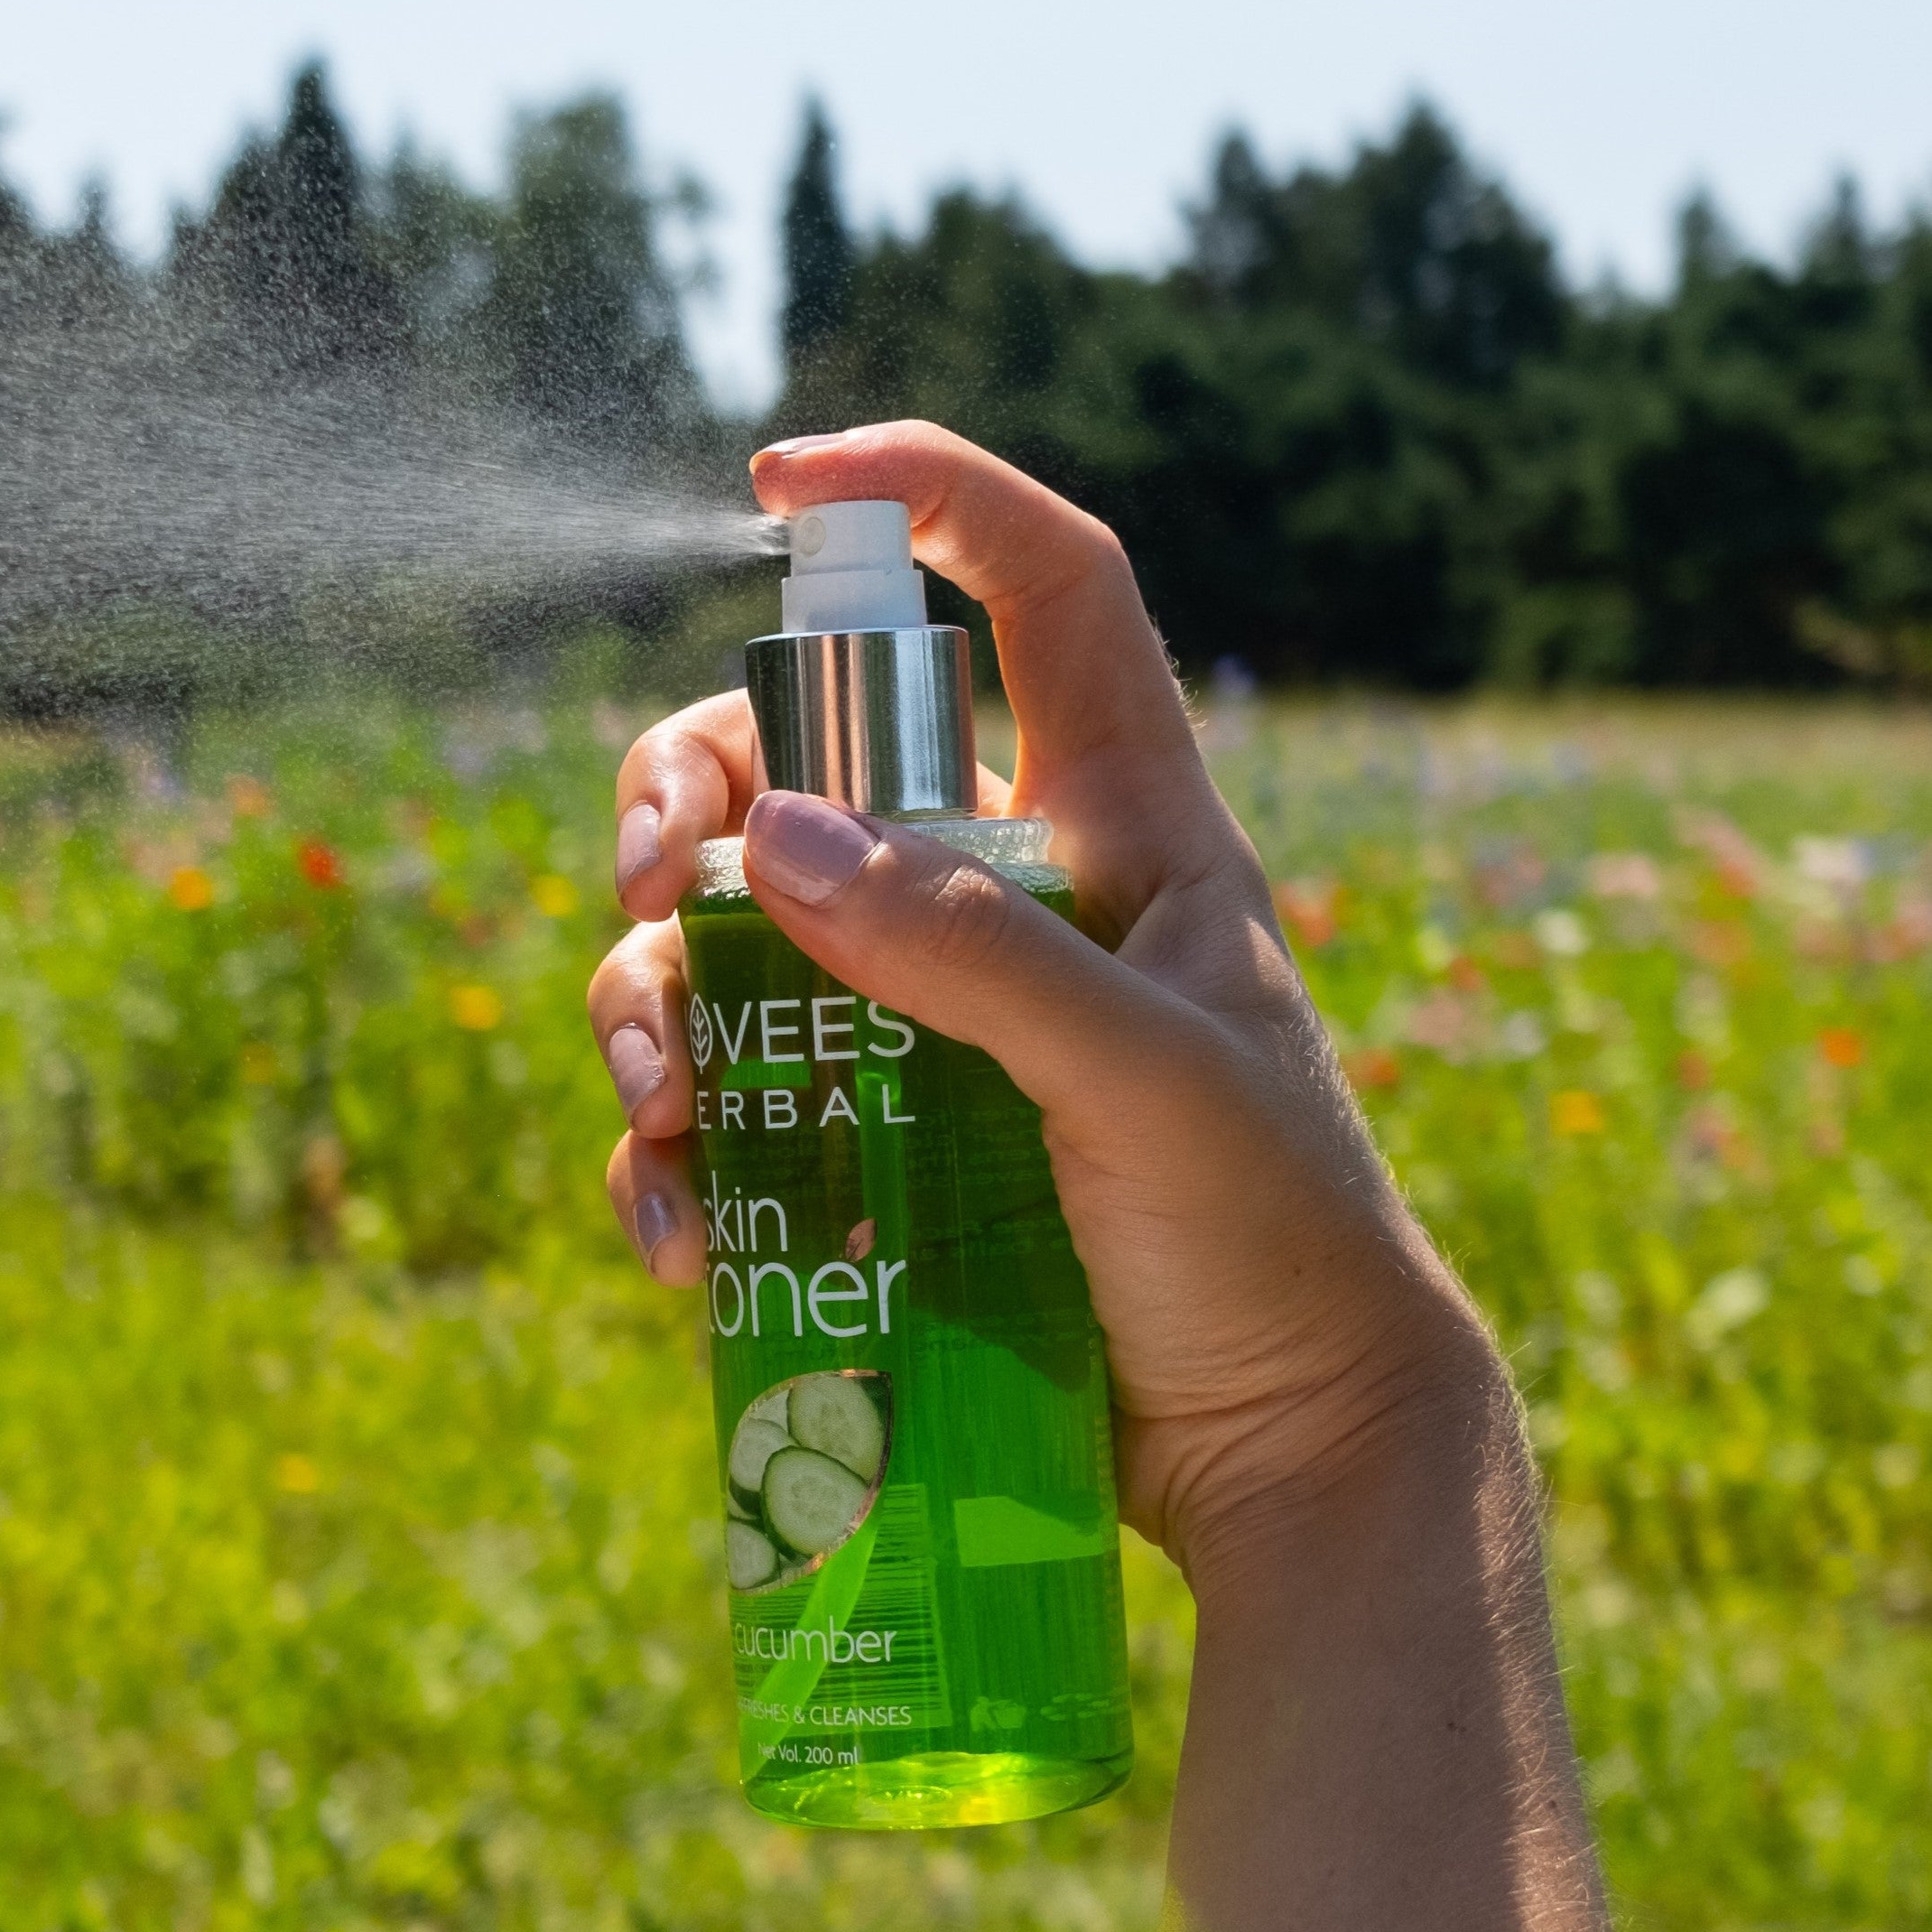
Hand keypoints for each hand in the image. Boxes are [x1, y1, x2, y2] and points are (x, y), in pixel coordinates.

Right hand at [588, 420, 1501, 1580]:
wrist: (1283, 1452)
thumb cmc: (1271, 1240)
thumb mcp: (1145, 1080)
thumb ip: (975, 954)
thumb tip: (772, 839)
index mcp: (1122, 822)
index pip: (1040, 586)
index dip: (929, 490)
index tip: (778, 479)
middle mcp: (1009, 896)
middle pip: (800, 759)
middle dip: (685, 794)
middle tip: (648, 884)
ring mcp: (927, 1025)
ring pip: (728, 939)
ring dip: (653, 998)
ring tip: (657, 1108)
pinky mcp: (872, 1149)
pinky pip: (729, 1105)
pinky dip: (674, 1154)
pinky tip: (675, 1236)